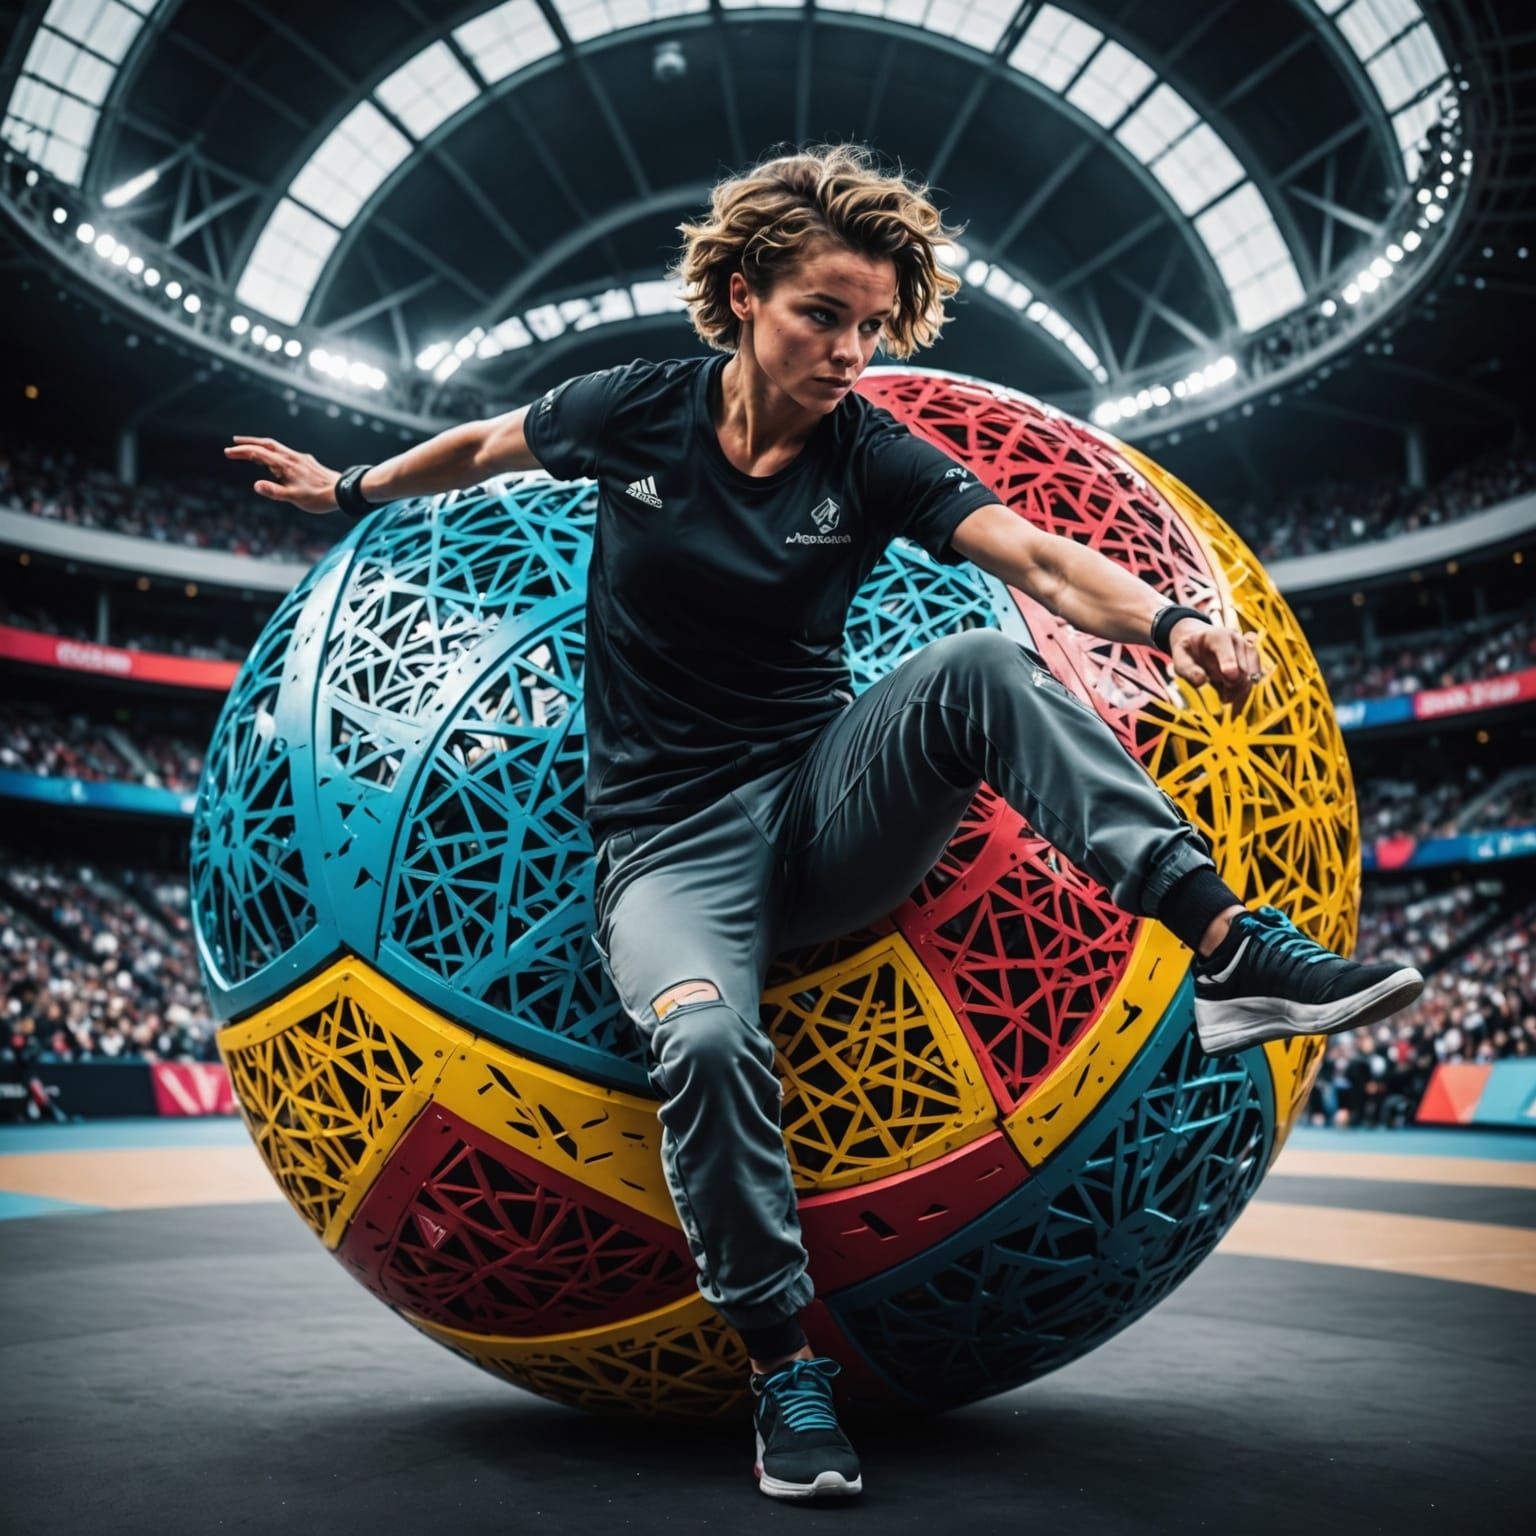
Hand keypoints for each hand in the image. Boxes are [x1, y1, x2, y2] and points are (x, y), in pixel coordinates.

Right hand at [223, 435, 339, 514]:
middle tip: (234, 443)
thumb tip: (255, 485)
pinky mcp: (306, 462)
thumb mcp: (294, 498)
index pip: (259, 453)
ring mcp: (300, 458)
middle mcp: (292, 457)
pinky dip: (274, 453)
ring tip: (250, 450)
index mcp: (285, 465)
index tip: (228, 452)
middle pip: (267, 444)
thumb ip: (274, 492)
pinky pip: (285, 453)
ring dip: (261, 446)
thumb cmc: (319, 497)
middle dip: (249, 443)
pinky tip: (275, 461)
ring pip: (277, 448)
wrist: (343, 491)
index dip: (242, 452)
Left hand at [1170, 619, 1263, 708]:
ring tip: (1224, 698)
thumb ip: (1187, 668)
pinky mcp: (1252, 660)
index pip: (1227, 650)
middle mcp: (1237, 640)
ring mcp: (1248, 648)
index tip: (1229, 677)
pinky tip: (1231, 694)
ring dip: (1240, 690)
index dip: (1229, 663)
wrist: (1198, 640)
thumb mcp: (1179, 656)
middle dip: (1234, 685)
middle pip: (1243, 667)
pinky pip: (1255, 678)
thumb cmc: (1188, 650)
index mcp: (1218, 636)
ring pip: (1253, 674)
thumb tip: (1201, 680)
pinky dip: (1244, 690)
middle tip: (1222, 698)